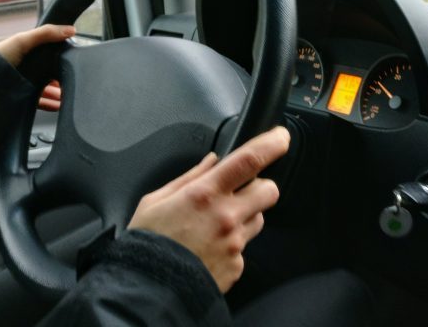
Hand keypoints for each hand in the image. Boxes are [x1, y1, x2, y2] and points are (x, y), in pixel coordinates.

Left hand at [0, 24, 74, 110]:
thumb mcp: (22, 41)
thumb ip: (46, 33)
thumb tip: (71, 30)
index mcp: (28, 52)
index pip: (51, 55)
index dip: (63, 59)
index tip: (75, 63)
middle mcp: (27, 68)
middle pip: (50, 73)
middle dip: (63, 79)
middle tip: (74, 83)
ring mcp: (24, 83)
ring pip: (46, 89)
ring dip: (58, 93)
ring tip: (68, 98)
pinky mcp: (20, 97)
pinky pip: (38, 101)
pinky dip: (50, 104)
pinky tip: (57, 106)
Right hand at [128, 126, 290, 292]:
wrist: (146, 292)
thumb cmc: (147, 244)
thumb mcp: (156, 201)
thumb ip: (189, 177)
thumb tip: (212, 160)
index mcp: (205, 193)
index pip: (250, 160)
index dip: (272, 144)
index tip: (280, 136)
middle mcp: (226, 216)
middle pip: (269, 190)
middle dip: (260, 186)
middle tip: (240, 191)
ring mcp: (234, 243)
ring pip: (259, 218)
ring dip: (247, 215)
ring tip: (217, 225)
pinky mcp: (236, 266)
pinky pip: (245, 247)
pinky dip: (233, 245)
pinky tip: (211, 248)